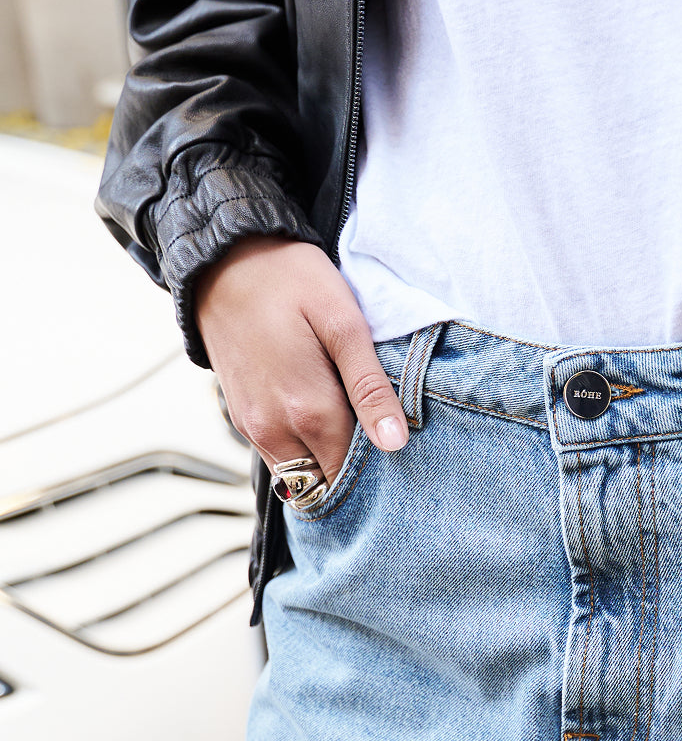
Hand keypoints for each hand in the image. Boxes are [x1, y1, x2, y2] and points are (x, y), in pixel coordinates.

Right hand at [194, 236, 407, 485]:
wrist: (223, 258)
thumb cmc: (292, 282)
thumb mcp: (344, 325)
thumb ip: (369, 387)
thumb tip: (395, 444)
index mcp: (307, 412)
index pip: (352, 472)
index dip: (380, 469)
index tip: (400, 449)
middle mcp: (274, 430)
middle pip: (325, 481)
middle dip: (354, 472)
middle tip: (381, 439)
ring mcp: (252, 427)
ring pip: (299, 475)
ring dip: (327, 464)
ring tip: (354, 427)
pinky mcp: (241, 417)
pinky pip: (279, 456)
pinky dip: (303, 450)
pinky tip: (324, 417)